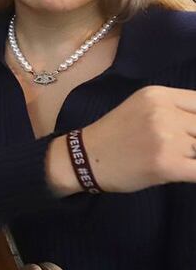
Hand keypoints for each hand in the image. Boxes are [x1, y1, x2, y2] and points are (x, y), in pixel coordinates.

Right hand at [46, 85, 195, 194]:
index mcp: (158, 95)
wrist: (84, 159)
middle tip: (180, 149)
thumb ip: (175, 110)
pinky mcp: (167, 165)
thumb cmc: (115, 135)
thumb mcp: (143, 108)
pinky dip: (194, 173)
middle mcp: (163, 112)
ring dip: (192, 157)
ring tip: (175, 161)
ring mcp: (165, 139)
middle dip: (195, 140)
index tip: (189, 133)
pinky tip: (184, 173)